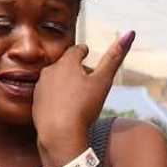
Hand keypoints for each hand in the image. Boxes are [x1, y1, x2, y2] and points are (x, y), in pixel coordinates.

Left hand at [32, 31, 134, 164]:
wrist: (59, 134)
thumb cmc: (83, 106)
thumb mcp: (104, 81)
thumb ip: (115, 57)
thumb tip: (130, 32)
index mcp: (66, 62)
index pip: (76, 50)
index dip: (83, 52)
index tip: (86, 52)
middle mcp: (50, 71)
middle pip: (65, 65)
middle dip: (75, 68)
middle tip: (86, 77)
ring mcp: (40, 87)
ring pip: (55, 80)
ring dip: (64, 83)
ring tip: (76, 94)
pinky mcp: (35, 103)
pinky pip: (48, 96)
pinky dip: (56, 98)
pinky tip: (64, 108)